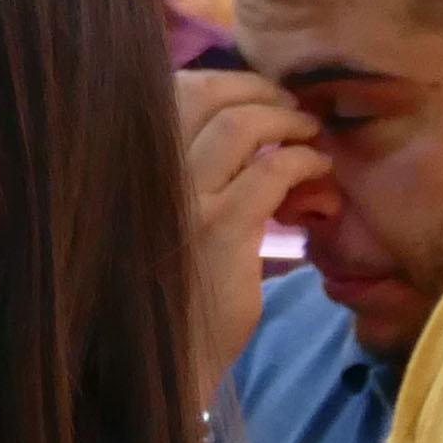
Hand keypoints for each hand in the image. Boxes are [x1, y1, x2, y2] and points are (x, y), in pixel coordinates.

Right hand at [176, 68, 323, 391]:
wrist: (161, 360)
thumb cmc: (165, 289)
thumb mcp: (158, 216)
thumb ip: (178, 170)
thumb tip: (228, 123)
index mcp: (126, 165)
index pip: (170, 91)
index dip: (219, 81)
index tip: (251, 93)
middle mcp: (146, 173)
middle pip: (205, 93)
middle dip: (256, 89)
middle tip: (289, 105)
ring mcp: (182, 200)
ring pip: (241, 124)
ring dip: (285, 118)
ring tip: (308, 131)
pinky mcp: (222, 231)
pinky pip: (273, 171)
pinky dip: (304, 161)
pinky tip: (316, 172)